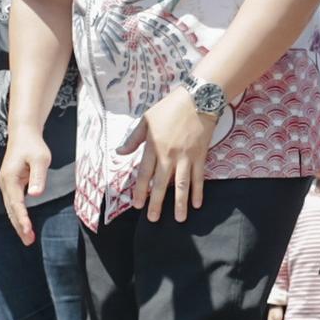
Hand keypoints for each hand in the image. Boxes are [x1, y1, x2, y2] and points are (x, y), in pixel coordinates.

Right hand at [0, 126, 53, 241]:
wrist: (23, 134)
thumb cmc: (32, 145)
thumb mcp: (40, 159)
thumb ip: (38, 176)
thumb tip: (35, 194)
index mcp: (10, 178)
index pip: (16, 203)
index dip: (22, 218)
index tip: (28, 230)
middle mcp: (4, 183)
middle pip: (10, 209)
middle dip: (19, 226)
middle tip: (28, 241)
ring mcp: (5, 184)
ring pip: (10, 208)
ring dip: (18, 223)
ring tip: (27, 237)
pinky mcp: (10, 184)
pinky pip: (12, 203)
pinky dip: (17, 214)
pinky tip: (24, 223)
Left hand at [137, 83, 221, 218]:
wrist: (198, 99)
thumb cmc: (170, 107)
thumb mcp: (146, 119)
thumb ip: (133, 139)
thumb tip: (119, 153)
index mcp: (153, 146)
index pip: (145, 174)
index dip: (140, 191)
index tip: (138, 205)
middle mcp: (169, 155)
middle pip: (161, 184)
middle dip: (156, 203)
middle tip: (153, 219)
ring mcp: (186, 157)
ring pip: (181, 186)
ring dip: (179, 204)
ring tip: (178, 219)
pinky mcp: (200, 156)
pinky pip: (199, 178)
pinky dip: (198, 192)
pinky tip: (197, 204)